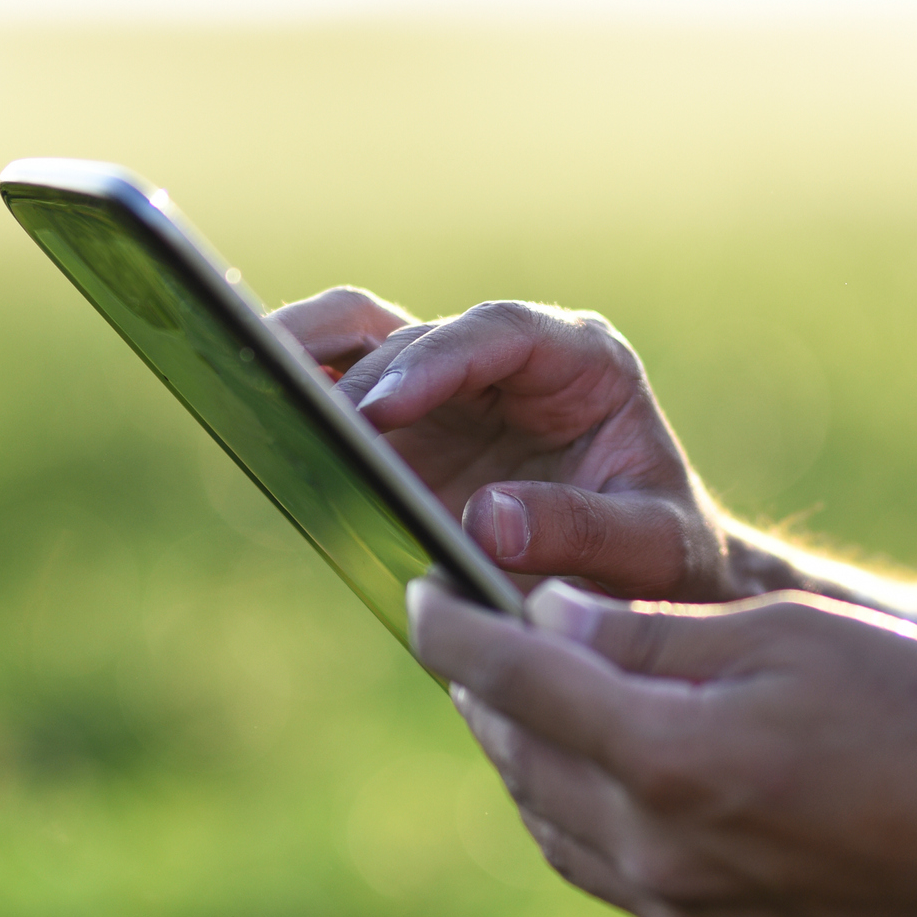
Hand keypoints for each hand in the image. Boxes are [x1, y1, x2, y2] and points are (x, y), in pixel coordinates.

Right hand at [271, 288, 727, 598]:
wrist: (654, 584)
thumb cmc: (668, 562)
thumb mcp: (656, 552)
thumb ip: (588, 533)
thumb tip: (488, 520)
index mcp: (580, 362)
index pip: (499, 334)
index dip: (435, 361)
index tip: (383, 410)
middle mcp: (507, 359)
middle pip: (415, 333)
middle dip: (362, 379)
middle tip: (318, 430)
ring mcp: (447, 386)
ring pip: (358, 335)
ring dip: (303, 354)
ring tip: (251, 386)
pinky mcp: (402, 424)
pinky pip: (335, 385)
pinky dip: (294, 392)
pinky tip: (248, 411)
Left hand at [407, 577, 916, 916]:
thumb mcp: (786, 634)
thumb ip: (646, 629)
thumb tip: (544, 612)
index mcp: (666, 759)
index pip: (513, 679)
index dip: (451, 628)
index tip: (418, 592)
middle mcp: (658, 852)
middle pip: (521, 759)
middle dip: (483, 693)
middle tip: (466, 641)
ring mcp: (686, 916)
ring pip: (556, 830)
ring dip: (526, 763)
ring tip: (518, 706)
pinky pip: (618, 882)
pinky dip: (589, 826)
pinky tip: (606, 788)